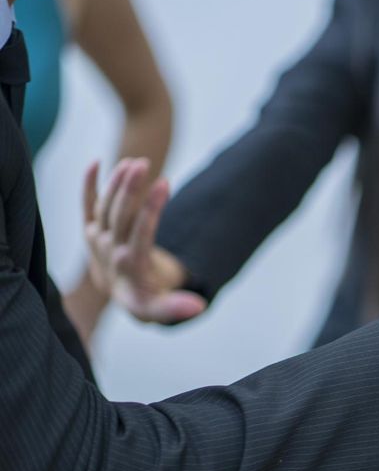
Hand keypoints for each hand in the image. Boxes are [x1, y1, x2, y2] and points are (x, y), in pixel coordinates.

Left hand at [83, 158, 206, 323]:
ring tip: (133, 162)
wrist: (123, 296)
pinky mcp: (92, 230)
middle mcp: (110, 250)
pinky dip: (89, 185)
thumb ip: (177, 307)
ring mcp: (98, 239)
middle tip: (144, 164)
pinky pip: (87, 205)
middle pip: (119, 215)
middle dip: (130, 188)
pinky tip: (96, 163)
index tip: (164, 183)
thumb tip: (199, 306)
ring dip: (116, 183)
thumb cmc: (148, 299)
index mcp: (130, 265)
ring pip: (104, 207)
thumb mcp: (161, 308)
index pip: (140, 232)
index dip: (151, 208)